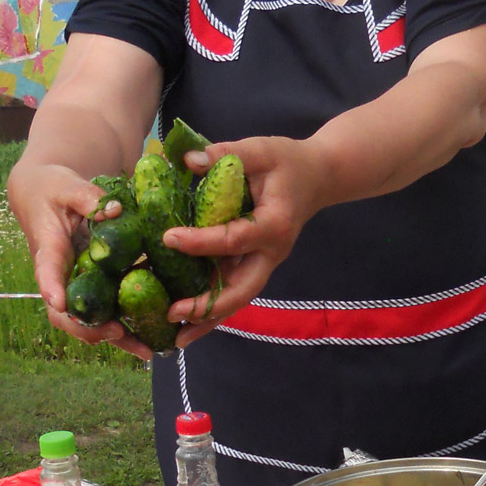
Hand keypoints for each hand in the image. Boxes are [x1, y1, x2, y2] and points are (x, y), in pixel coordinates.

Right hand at [7, 159, 156, 360]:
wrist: (41, 196)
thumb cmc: (52, 190)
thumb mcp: (67, 186)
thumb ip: (88, 197)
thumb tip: (114, 210)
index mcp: (49, 249)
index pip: (46, 271)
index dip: (51, 288)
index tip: (59, 302)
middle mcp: (60, 276)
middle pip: (65, 313)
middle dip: (89, 329)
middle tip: (118, 334)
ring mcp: (74, 285)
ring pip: (87, 320)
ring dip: (114, 338)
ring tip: (146, 351)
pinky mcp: (90, 287)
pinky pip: (104, 311)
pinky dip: (125, 326)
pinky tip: (152, 336)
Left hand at [162, 136, 324, 347]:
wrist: (318, 177)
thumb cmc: (288, 161)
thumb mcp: (261, 150)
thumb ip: (226, 153)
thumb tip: (188, 160)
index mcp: (274, 225)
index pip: (234, 239)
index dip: (200, 241)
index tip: (168, 238)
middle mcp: (272, 252)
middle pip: (242, 290)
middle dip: (208, 307)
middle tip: (173, 313)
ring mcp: (264, 263)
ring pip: (236, 298)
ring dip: (207, 319)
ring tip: (175, 336)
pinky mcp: (254, 265)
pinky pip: (232, 290)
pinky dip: (211, 309)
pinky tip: (185, 322)